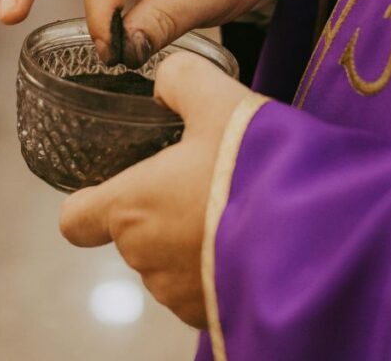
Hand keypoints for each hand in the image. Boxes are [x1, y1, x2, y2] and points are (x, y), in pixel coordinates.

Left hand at [58, 53, 252, 326]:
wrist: (315, 233)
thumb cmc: (256, 166)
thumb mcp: (220, 101)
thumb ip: (182, 81)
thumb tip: (167, 77)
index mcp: (130, 207)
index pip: (74, 220)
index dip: (88, 205)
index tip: (115, 189)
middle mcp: (144, 257)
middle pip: (132, 236)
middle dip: (161, 213)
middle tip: (206, 184)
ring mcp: (177, 293)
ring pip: (169, 264)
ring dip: (191, 243)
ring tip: (237, 213)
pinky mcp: (211, 315)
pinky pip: (203, 289)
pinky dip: (218, 269)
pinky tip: (252, 244)